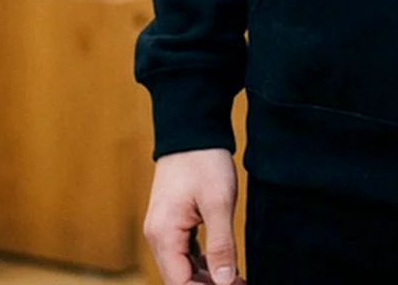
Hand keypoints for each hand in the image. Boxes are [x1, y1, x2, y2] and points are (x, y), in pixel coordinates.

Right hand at [144, 148, 243, 284]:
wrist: (192, 128)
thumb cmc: (204, 161)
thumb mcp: (219, 202)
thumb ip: (222, 245)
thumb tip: (224, 283)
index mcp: (164, 234)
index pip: (180, 282)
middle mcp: (157, 235)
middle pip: (178, 278)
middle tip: (239, 283)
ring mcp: (162, 227)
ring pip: (181, 266)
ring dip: (206, 277)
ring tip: (235, 278)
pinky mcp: (171, 220)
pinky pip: (183, 251)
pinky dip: (201, 261)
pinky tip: (222, 263)